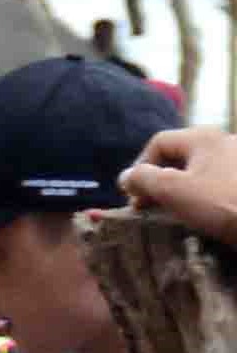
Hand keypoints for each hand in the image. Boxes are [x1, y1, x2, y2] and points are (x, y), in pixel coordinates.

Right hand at [130, 126, 236, 247]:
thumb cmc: (223, 203)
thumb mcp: (173, 190)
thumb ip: (143, 179)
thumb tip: (127, 177)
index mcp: (203, 137)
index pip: (158, 143)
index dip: (139, 168)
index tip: (135, 197)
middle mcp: (226, 141)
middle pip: (181, 157)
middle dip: (161, 181)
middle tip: (153, 207)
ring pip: (202, 172)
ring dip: (184, 191)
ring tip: (178, 214)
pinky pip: (220, 184)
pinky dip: (207, 197)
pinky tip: (207, 215)